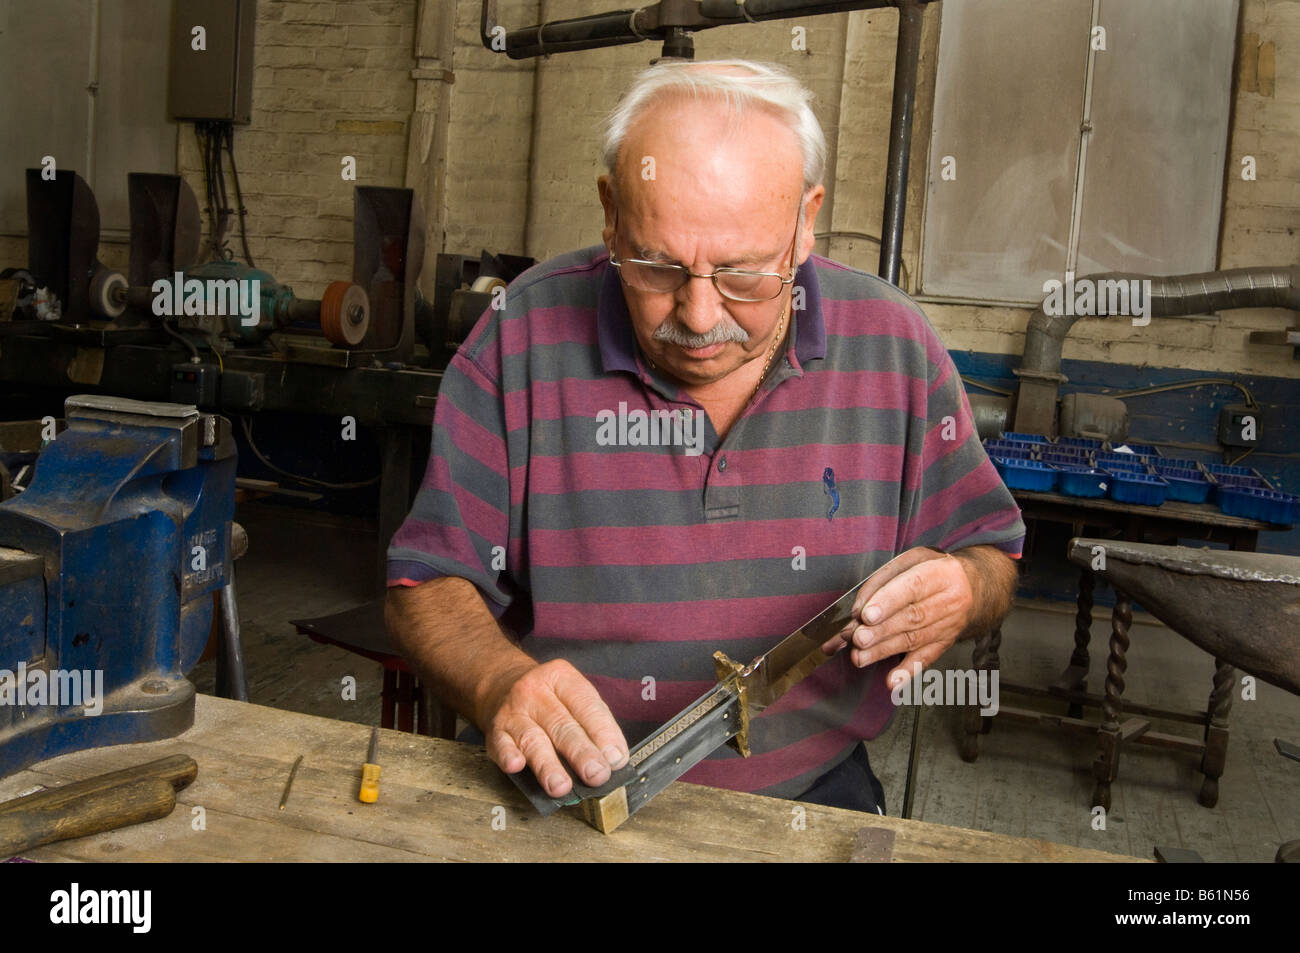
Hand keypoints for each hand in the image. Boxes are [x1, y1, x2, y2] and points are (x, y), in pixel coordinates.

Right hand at [479, 659, 628, 798]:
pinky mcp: (496, 731)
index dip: (604, 733)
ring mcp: (513, 711)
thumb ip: (594, 723)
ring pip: (533, 739)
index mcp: (561, 678)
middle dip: (582, 753)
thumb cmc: (547, 698)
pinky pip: (502, 744)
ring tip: (562, 786)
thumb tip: (614, 759)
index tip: (616, 759)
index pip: (586, 706)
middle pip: (562, 725)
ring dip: (548, 765)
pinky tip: (516, 766)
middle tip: (597, 774)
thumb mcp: (572, 696)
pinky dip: (508, 755)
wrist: (500, 684)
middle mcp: (535, 691)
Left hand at [839, 550, 974, 688]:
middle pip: (913, 618)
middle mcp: (949, 601)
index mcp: (941, 574)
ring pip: (914, 640)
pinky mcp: (944, 644)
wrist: (973, 587)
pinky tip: (892, 682)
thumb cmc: (935, 571)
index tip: (867, 615)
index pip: (913, 587)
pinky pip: (926, 659)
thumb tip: (860, 607)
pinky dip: (907, 672)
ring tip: (860, 657)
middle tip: (857, 638)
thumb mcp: (912, 560)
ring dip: (884, 651)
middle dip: (881, 631)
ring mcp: (949, 626)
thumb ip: (883, 578)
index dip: (889, 602)